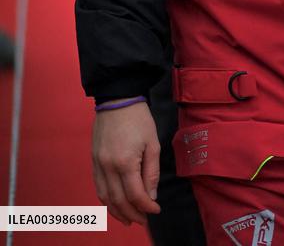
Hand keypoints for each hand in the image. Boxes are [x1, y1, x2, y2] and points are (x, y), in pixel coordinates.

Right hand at [93, 102, 160, 226]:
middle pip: (118, 201)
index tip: (155, 210)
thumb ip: (151, 172)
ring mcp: (98, 164)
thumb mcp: (152, 143)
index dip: (146, 207)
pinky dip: (107, 200)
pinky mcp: (93, 160)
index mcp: (125, 162)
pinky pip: (98, 187)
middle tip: (144, 220)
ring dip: (117, 212)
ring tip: (130, 218)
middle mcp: (108, 167)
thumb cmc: (138, 118)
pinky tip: (116, 203)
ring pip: (105, 198)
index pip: (135, 195)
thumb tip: (151, 196)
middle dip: (132, 214)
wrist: (117, 98)